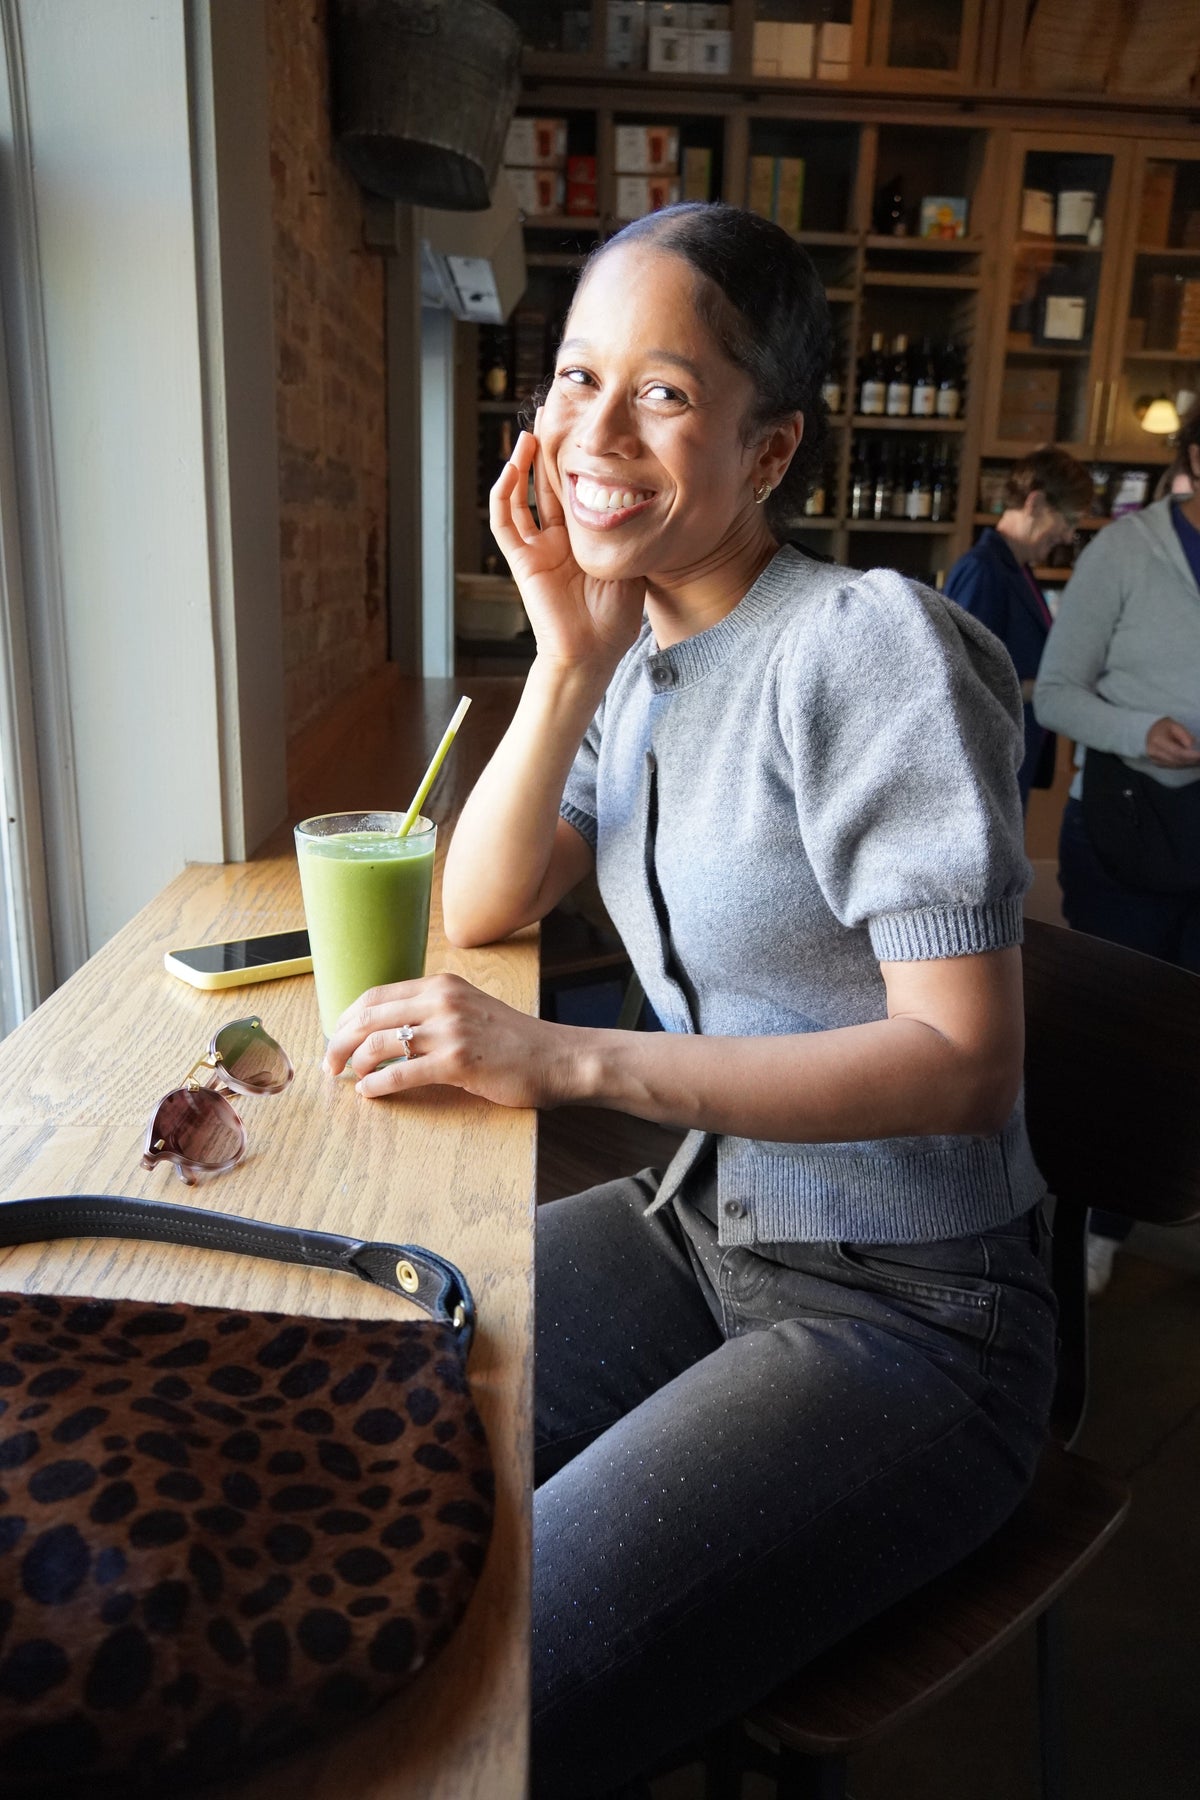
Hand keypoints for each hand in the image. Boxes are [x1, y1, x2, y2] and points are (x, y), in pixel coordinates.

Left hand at [323, 972, 575, 1108]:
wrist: (557, 1058)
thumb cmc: (513, 1041)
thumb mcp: (470, 1009)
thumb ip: (433, 1012)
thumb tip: (386, 1031)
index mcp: (441, 985)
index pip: (376, 995)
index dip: (347, 1018)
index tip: (335, 1037)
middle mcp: (442, 1001)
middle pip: (369, 1017)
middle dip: (339, 1042)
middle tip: (328, 1064)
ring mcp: (450, 1030)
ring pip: (380, 1044)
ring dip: (354, 1064)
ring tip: (347, 1079)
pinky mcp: (457, 1062)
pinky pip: (401, 1072)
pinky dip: (378, 1084)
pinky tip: (370, 1093)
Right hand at [489, 424, 644, 667]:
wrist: (595, 651)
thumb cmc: (616, 616)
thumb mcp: (633, 561)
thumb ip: (631, 531)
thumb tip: (652, 496)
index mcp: (581, 539)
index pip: (574, 490)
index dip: (573, 461)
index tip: (580, 430)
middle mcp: (556, 540)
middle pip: (545, 487)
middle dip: (545, 453)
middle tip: (548, 416)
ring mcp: (537, 549)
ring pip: (521, 499)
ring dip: (521, 468)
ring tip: (527, 436)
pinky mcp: (522, 562)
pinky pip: (506, 524)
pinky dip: (504, 497)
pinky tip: (510, 471)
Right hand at [1145, 716, 1199, 767]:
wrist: (1149, 730)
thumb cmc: (1164, 726)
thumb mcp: (1175, 726)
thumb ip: (1185, 735)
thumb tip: (1192, 747)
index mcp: (1158, 741)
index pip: (1177, 752)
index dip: (1190, 755)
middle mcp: (1154, 752)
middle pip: (1177, 760)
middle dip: (1191, 761)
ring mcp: (1154, 759)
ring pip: (1175, 765)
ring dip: (1188, 764)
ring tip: (1198, 760)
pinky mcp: (1157, 763)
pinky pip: (1172, 766)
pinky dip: (1182, 764)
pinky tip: (1190, 761)